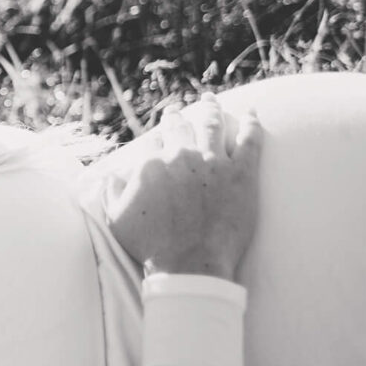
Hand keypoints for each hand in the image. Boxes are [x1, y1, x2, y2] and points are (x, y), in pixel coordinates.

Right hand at [104, 97, 262, 281]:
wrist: (191, 264)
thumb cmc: (152, 246)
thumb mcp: (117, 218)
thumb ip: (111, 191)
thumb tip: (112, 174)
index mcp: (151, 164)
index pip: (155, 141)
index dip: (157, 137)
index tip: (160, 135)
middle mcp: (182, 155)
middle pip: (181, 126)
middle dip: (179, 116)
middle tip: (180, 111)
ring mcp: (214, 162)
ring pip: (213, 124)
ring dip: (212, 109)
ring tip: (211, 101)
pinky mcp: (242, 173)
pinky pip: (250, 140)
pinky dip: (252, 124)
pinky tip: (253, 114)